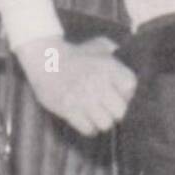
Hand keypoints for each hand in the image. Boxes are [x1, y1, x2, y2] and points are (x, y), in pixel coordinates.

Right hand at [13, 34, 135, 135]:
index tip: (119, 92)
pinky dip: (88, 127)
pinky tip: (85, 118)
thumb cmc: (75, 53)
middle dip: (115, 110)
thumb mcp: (98, 45)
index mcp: (106, 66)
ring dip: (101, 120)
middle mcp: (96, 83)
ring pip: (105, 123)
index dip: (126, 91)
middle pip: (120, 111)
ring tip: (96, 113)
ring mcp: (82, 98)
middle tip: (107, 106)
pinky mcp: (68, 109)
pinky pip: (88, 129)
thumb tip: (129, 57)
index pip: (130, 86)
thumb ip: (115, 50)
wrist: (44, 58)